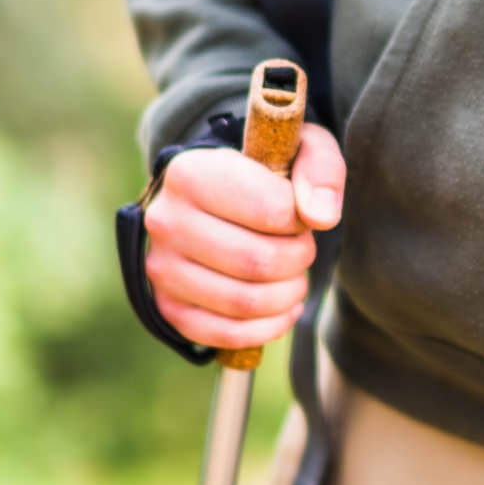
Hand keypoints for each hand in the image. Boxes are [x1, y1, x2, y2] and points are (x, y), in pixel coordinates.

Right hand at [142, 123, 345, 351]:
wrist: (212, 199)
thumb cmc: (261, 174)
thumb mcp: (297, 150)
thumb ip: (320, 170)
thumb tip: (322, 216)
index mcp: (191, 173)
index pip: (271, 210)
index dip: (301, 221)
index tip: (300, 214)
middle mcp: (166, 221)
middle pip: (259, 262)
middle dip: (298, 260)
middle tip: (302, 247)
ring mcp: (161, 269)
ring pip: (245, 303)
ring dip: (288, 295)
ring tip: (294, 275)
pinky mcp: (167, 307)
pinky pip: (227, 334)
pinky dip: (268, 327)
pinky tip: (283, 307)